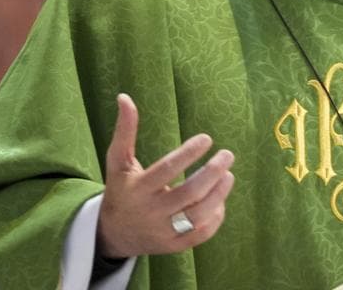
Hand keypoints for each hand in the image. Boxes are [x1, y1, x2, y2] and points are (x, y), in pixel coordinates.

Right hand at [96, 94, 235, 257]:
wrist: (113, 234)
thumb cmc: (121, 189)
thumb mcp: (118, 161)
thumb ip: (125, 130)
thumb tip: (124, 96)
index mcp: (138, 188)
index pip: (167, 170)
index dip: (188, 153)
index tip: (207, 138)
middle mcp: (151, 212)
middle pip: (189, 193)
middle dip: (212, 172)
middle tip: (227, 155)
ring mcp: (164, 231)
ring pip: (198, 215)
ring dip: (219, 193)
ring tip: (229, 175)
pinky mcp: (175, 246)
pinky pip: (201, 233)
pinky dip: (216, 217)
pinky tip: (221, 199)